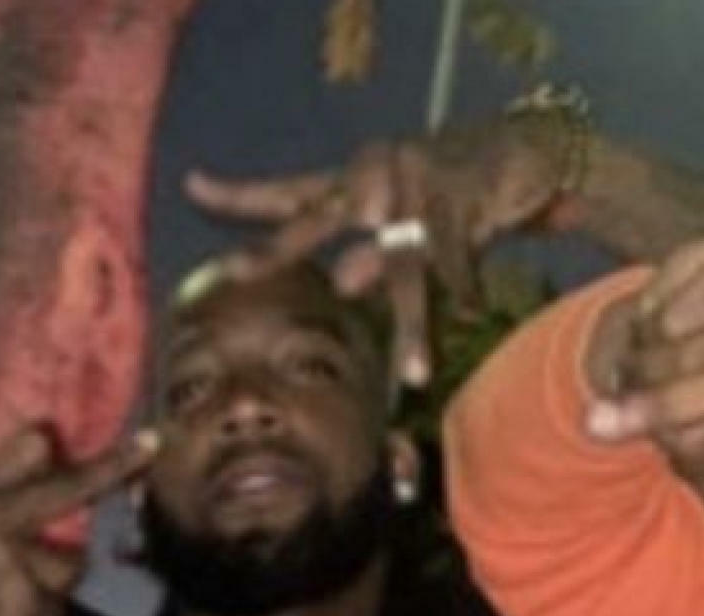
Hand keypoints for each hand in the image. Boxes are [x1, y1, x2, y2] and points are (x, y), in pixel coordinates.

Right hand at [0, 422, 154, 615]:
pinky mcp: (32, 603)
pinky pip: (57, 607)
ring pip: (67, 564)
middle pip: (70, 485)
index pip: (27, 447)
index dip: (58, 445)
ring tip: (1, 607)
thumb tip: (26, 470)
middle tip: (150, 446)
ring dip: (50, 585)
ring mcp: (16, 560)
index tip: (87, 431)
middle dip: (114, 467)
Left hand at [186, 113, 575, 389]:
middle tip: (237, 272)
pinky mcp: (460, 196)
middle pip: (315, 218)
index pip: (283, 193)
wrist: (511, 150)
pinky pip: (456, 259)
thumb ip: (363, 262)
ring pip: (401, 268)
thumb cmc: (437, 199)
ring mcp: (414, 186)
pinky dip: (464, 287)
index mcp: (349, 184)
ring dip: (410, 325)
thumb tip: (341, 285)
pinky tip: (471, 313)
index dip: (237, 194)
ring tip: (412, 376)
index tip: (192, 189)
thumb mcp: (391, 231)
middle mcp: (372, 178)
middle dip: (278, 248)